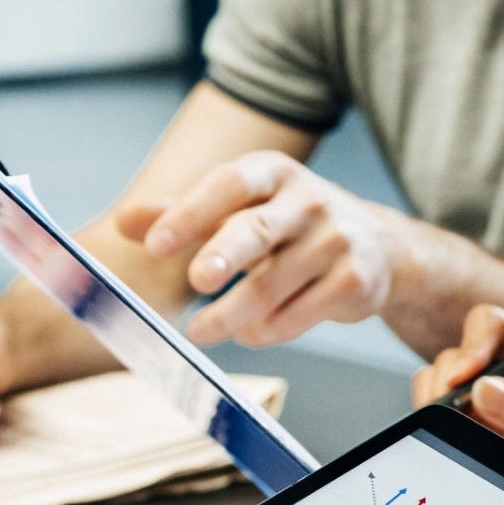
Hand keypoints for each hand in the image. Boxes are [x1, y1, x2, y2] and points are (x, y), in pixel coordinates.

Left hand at [118, 152, 415, 348]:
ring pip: (272, 286)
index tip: (154, 243)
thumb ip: (185, 213)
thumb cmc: (292, 225)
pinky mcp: (352, 283)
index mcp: (274, 173)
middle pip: (257, 230)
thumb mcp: (243, 206)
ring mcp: (335, 242)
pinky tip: (250, 331)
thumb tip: (124, 221)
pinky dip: (265, 331)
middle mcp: (308, 201)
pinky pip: (298, 316)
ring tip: (202, 332)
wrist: (378, 247)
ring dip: (230, 316)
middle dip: (224, 255)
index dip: (190, 212)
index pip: (229, 185)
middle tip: (197, 280)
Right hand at [409, 305, 503, 460]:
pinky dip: (434, 424)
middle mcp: (498, 363)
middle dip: (445, 389)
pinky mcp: (458, 414)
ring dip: (436, 408)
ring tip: (454, 437)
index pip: (489, 324)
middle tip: (447, 421)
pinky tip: (452, 444)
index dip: (471, 346)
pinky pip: (429, 408)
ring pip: (434, 380)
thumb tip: (481, 390)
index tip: (461, 380)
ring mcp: (474, 388)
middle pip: (453, 357)